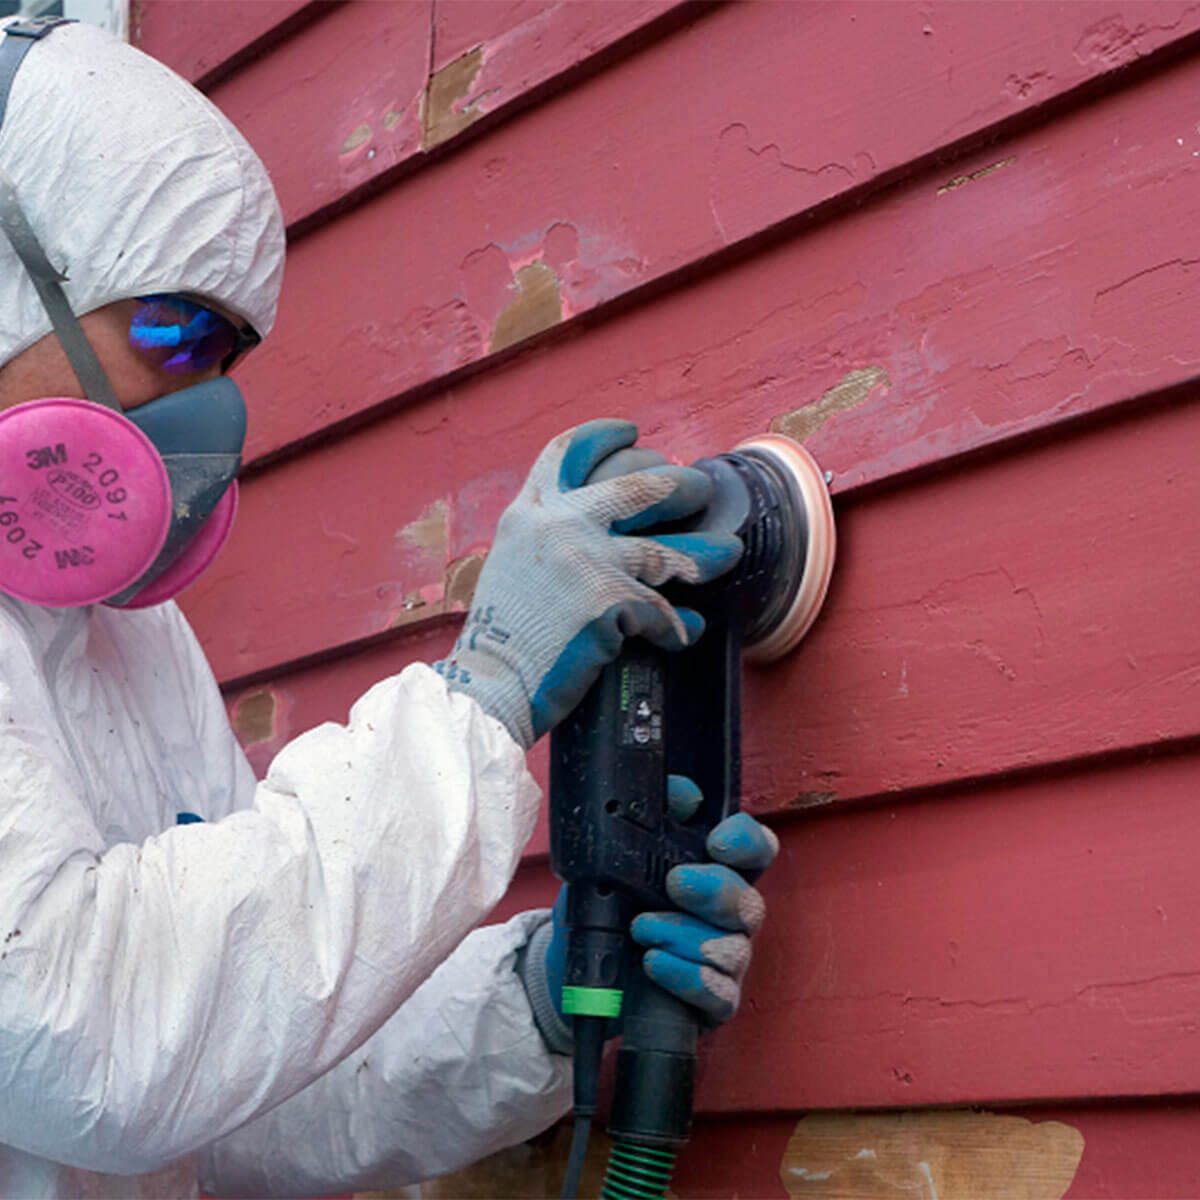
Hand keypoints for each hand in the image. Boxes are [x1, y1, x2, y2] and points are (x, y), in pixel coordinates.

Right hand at [433, 420, 741, 747]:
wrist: (491, 682)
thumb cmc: (500, 637)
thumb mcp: (512, 564)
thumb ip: (548, 539)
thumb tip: (597, 533)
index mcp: (530, 513)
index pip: (569, 453)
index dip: (604, 437)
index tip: (632, 433)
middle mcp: (560, 525)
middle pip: (636, 486)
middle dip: (678, 484)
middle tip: (699, 488)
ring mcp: (588, 560)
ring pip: (664, 549)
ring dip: (703, 552)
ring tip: (727, 551)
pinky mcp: (611, 602)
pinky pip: (661, 612)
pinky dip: (678, 625)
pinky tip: (690, 629)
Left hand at [539, 778, 777, 1038]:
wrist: (574, 970)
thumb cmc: (609, 909)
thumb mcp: (616, 860)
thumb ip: (654, 823)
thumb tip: (684, 794)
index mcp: (715, 873)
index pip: (756, 851)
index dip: (747, 842)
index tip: (717, 841)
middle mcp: (728, 917)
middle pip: (749, 902)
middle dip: (714, 890)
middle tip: (673, 883)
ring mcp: (725, 962)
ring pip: (733, 949)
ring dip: (685, 936)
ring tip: (641, 929)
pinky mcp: (712, 1003)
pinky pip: (719, 993)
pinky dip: (686, 976)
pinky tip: (653, 963)